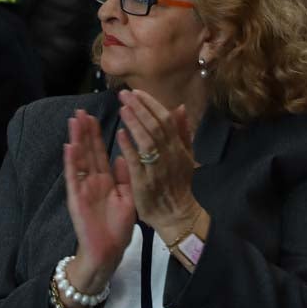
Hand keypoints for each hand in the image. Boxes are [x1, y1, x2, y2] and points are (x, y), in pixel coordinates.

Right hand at [63, 109, 136, 295]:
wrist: (109, 252)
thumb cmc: (118, 229)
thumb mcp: (127, 198)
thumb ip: (125, 177)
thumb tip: (123, 155)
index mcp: (106, 180)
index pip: (100, 152)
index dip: (97, 135)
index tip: (94, 116)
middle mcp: (92, 181)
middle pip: (88, 151)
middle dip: (85, 131)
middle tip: (80, 110)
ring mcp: (83, 188)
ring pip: (79, 159)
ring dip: (76, 140)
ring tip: (74, 121)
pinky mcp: (76, 198)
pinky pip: (74, 177)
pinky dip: (71, 162)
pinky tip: (69, 146)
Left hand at [115, 89, 202, 242]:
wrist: (177, 215)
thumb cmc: (178, 184)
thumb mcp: (186, 156)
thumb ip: (182, 132)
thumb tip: (180, 107)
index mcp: (178, 148)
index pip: (166, 120)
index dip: (151, 105)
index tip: (137, 92)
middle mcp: (170, 156)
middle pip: (155, 127)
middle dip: (140, 108)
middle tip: (124, 94)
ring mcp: (157, 169)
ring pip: (147, 141)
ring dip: (135, 123)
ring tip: (122, 108)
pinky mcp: (144, 183)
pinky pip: (137, 162)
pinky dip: (129, 147)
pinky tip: (120, 134)